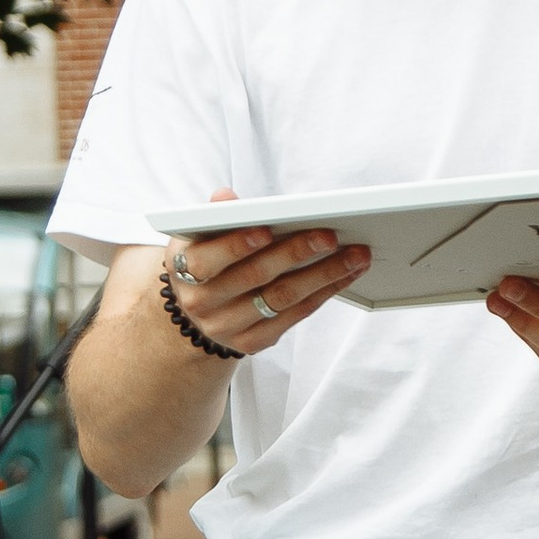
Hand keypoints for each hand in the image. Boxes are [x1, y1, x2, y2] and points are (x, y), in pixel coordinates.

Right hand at [163, 192, 367, 355]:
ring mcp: (227, 327)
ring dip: (323, 275)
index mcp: (184, 268)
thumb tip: (225, 197)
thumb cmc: (208, 259)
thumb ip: (216, 216)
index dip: (237, 244)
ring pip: (281, 299)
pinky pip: (295, 316)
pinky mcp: (253, 341)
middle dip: (295, 254)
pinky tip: (345, 275)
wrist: (198, 311)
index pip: (207, 260)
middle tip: (329, 235)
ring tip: (354, 255)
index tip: (267, 228)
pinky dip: (324, 294)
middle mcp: (201, 302)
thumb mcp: (201, 235)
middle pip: (254, 277)